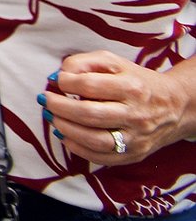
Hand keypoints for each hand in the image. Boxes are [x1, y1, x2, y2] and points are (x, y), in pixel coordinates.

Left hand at [44, 51, 195, 165]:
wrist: (175, 106)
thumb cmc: (136, 81)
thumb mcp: (113, 62)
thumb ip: (83, 62)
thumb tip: (57, 76)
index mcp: (132, 87)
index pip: (90, 85)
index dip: (66, 82)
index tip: (57, 81)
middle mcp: (136, 114)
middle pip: (90, 115)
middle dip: (59, 108)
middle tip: (45, 100)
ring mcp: (136, 138)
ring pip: (95, 140)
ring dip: (66, 129)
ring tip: (52, 118)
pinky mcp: (135, 154)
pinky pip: (102, 158)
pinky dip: (78, 149)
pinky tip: (65, 136)